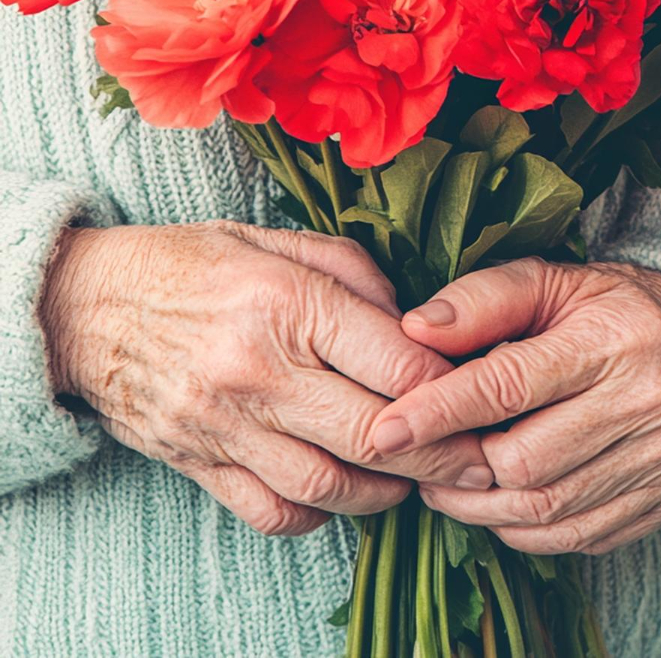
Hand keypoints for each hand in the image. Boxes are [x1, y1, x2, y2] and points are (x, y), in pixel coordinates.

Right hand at [40, 221, 494, 535]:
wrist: (85, 305)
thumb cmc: (196, 265)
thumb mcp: (280, 239)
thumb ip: (358, 275)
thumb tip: (419, 323)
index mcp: (288, 304)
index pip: (398, 364)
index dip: (454, 387)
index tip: (483, 395)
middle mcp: (258, 371)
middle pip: (377, 434)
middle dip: (443, 454)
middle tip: (480, 457)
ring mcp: (225, 425)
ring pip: (332, 485)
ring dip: (388, 490)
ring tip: (418, 477)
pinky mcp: (199, 463)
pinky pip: (275, 511)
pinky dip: (321, 513)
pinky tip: (346, 491)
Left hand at [372, 258, 660, 555]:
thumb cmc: (622, 307)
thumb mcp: (560, 280)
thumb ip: (486, 299)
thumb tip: (414, 330)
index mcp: (617, 337)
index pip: (511, 385)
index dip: (440, 411)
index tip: (384, 429)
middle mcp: (649, 401)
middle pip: (525, 462)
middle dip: (457, 469)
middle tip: (418, 458)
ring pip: (549, 509)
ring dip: (481, 509)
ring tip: (448, 486)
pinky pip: (581, 534)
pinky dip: (527, 531)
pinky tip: (503, 505)